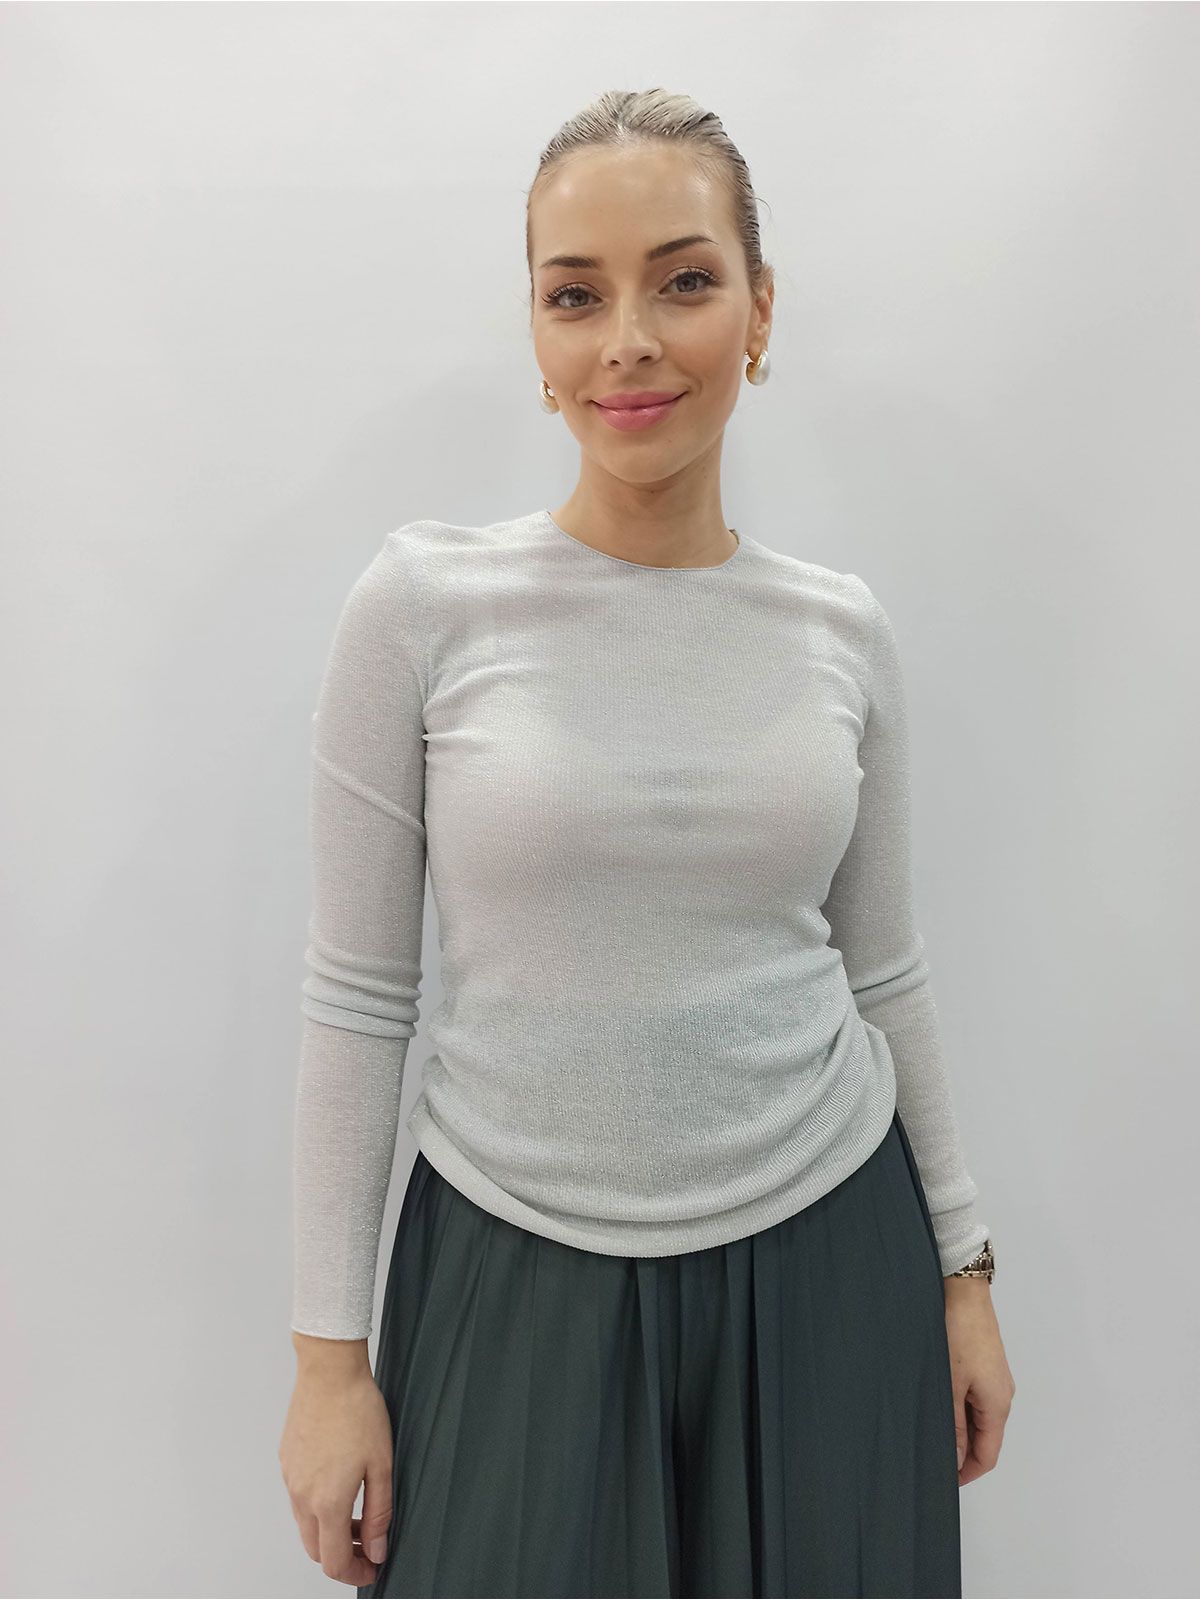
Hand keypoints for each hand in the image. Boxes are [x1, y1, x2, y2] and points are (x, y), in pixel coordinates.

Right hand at [279, 1339, 394, 1586]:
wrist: (329, 1371)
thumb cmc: (358, 1410)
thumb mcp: (382, 1463)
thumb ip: (380, 1512)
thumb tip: (378, 1549)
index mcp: (327, 1501)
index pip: (334, 1561)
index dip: (356, 1573)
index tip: (374, 1568)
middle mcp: (302, 1496)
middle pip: (316, 1549)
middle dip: (343, 1556)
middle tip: (370, 1545)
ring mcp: (290, 1479)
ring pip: (305, 1525)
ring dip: (330, 1530)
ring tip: (360, 1512)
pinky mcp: (286, 1462)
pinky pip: (299, 1498)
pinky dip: (318, 1506)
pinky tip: (341, 1484)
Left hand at [942, 1277, 1015, 1485]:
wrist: (964, 1291)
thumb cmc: (958, 1333)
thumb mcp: (950, 1384)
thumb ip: (953, 1424)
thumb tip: (955, 1459)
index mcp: (998, 1405)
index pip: (988, 1455)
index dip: (966, 1473)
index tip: (942, 1481)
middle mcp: (1002, 1395)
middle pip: (986, 1439)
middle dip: (961, 1453)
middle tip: (929, 1456)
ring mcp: (995, 1379)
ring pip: (979, 1418)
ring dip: (958, 1429)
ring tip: (929, 1430)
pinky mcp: (986, 1365)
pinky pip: (975, 1398)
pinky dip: (959, 1409)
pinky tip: (937, 1403)